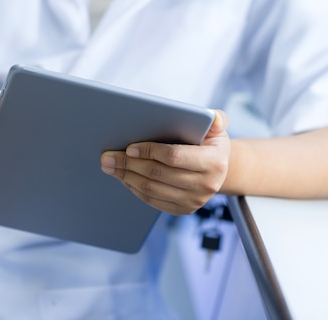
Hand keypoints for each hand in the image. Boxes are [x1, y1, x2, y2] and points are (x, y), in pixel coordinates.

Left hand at [101, 110, 229, 215]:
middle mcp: (207, 185)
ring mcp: (195, 201)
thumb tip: (214, 118)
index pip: (174, 157)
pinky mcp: (184, 210)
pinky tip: (124, 178)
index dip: (149, 152)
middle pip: (158, 175)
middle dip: (129, 165)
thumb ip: (217, 119)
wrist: (220, 168)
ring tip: (110, 166)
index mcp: (214, 162)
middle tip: (108, 157)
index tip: (129, 148)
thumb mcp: (216, 128)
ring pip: (152, 189)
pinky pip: (153, 201)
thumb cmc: (210, 142)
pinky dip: (135, 189)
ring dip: (127, 177)